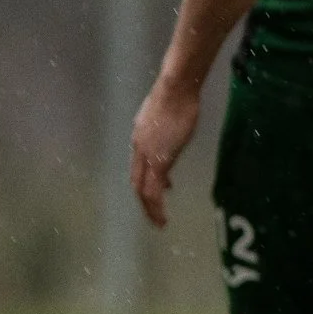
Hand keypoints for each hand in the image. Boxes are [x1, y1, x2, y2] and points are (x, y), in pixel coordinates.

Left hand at [129, 79, 201, 229]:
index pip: (139, 166)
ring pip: (143, 190)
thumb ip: (165, 130)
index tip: (160, 191)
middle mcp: (139, 149)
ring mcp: (148, 156)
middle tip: (154, 216)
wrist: (175, 91)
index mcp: (139, 138)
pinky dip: (156, 206)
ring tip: (159, 222)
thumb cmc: (176, 97)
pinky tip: (163, 216)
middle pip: (136, 182)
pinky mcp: (160, 161)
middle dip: (144, 201)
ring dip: (150, 208)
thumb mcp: (166, 116)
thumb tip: (170, 138)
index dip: (145, 181)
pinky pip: (154, 190)